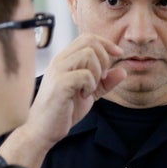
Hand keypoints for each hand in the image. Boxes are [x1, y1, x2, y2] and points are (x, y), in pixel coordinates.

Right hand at [0, 33, 125, 167]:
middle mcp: (60, 61)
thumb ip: (105, 82)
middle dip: (104, 58)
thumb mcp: (90, 93)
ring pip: (88, 54)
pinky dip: (91, 85)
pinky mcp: (60, 84)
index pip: (88, 37)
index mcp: (66, 59)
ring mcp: (58, 71)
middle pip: (89, 41)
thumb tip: (123, 71)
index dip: (106, 43)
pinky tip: (84, 96)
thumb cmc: (63, 110)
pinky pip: (84, 74)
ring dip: (97, 72)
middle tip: (101, 78)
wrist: (43, 130)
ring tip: (90, 88)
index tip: (118, 55)